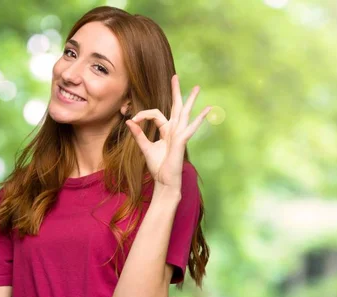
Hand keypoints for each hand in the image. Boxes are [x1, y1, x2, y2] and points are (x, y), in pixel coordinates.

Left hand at [125, 75, 211, 189]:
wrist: (164, 181)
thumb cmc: (157, 166)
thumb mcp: (145, 147)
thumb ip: (138, 134)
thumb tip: (129, 121)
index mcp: (166, 130)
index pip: (156, 114)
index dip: (143, 114)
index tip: (133, 119)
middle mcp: (174, 130)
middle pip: (176, 107)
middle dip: (176, 91)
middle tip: (176, 76)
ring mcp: (180, 135)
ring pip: (185, 113)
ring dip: (191, 100)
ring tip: (197, 88)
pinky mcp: (182, 141)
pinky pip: (190, 128)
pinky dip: (199, 119)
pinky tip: (207, 110)